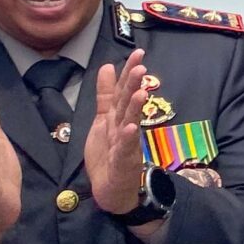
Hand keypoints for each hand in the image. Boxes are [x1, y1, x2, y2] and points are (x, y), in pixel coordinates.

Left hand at [84, 48, 151, 215]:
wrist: (112, 190)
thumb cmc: (109, 154)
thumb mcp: (102, 120)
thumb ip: (105, 95)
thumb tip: (107, 66)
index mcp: (117, 116)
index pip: (123, 90)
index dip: (129, 72)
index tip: (138, 53)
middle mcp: (124, 127)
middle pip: (128, 104)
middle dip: (133, 86)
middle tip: (141, 67)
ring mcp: (126, 144)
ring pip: (130, 123)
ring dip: (135, 108)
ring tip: (140, 92)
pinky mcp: (123, 162)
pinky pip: (125, 149)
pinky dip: (128, 138)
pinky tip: (129, 127)